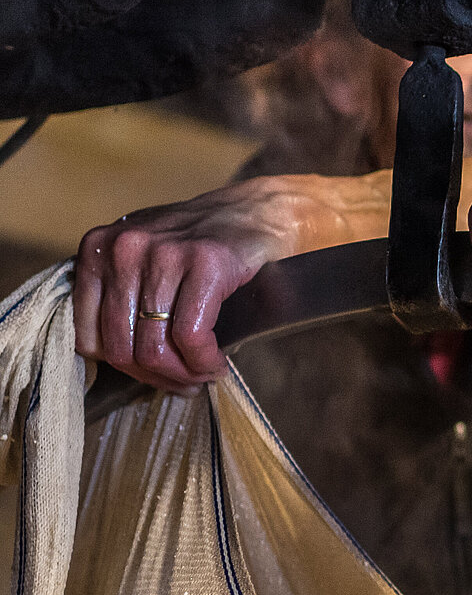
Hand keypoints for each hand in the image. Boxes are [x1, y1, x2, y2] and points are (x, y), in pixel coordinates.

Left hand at [72, 178, 315, 391]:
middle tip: (184, 382)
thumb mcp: (143, 258)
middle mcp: (123, 249)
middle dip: (156, 377)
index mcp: (98, 249)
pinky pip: (191, 336)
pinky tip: (217, 364)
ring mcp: (163, 255)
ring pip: (154, 347)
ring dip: (184, 374)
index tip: (154, 373)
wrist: (259, 211)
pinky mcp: (204, 264)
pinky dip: (204, 361)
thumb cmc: (201, 242)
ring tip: (203, 374)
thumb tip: (122, 360)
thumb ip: (121, 296)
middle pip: (121, 348)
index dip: (124, 368)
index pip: (89, 337)